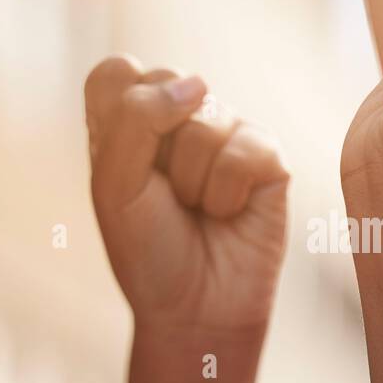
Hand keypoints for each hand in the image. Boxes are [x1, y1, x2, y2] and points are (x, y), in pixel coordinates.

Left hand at [84, 59, 288, 332]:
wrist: (195, 310)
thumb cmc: (148, 249)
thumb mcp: (114, 186)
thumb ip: (135, 120)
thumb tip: (198, 84)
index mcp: (131, 120)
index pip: (117, 72)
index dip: (118, 113)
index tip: (123, 167)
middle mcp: (180, 118)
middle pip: (164, 80)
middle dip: (156, 150)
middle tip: (164, 194)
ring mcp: (228, 132)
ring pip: (204, 119)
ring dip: (192, 181)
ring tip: (197, 210)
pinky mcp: (268, 157)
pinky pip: (244, 149)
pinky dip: (226, 193)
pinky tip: (229, 214)